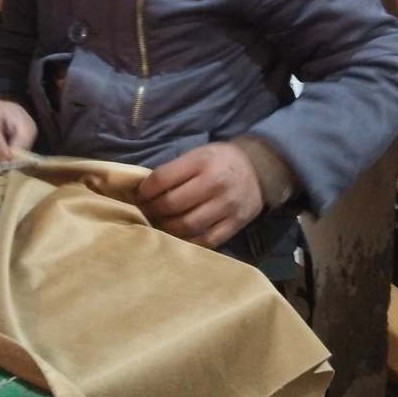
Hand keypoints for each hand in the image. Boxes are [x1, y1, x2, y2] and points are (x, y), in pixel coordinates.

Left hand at [136, 142, 263, 247]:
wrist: (258, 169)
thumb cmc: (220, 161)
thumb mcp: (198, 154)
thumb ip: (175, 170)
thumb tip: (145, 191)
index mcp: (202, 161)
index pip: (163, 178)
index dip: (145, 190)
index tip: (139, 195)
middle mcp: (215, 183)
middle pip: (172, 204)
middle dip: (152, 210)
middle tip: (146, 211)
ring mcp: (227, 206)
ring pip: (187, 225)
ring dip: (167, 228)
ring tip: (160, 224)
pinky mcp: (235, 224)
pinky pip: (206, 240)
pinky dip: (188, 242)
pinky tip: (178, 237)